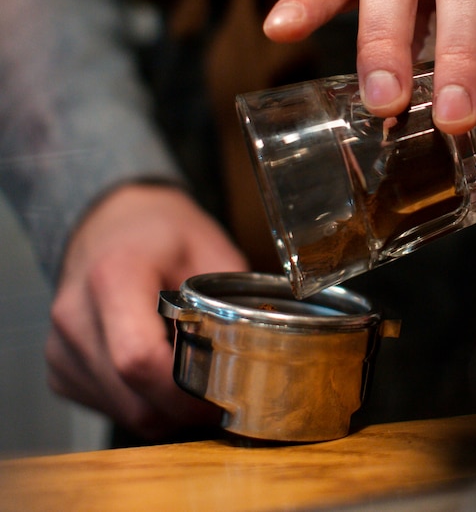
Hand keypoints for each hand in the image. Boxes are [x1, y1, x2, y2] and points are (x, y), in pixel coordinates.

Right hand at [45, 183, 248, 439]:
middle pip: (134, 397)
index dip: (186, 391)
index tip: (222, 390)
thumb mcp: (211, 250)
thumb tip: (257, 357)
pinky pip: (110, 407)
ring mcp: (61, 345)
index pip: (139, 359)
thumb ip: (229, 303)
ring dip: (167, 409)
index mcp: (114, 275)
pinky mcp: (60, 366)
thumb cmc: (164, 231)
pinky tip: (161, 371)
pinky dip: (144, 402)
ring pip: (124, 411)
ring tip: (191, 374)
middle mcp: (76, 314)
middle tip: (220, 391)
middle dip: (185, 407)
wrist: (114, 221)